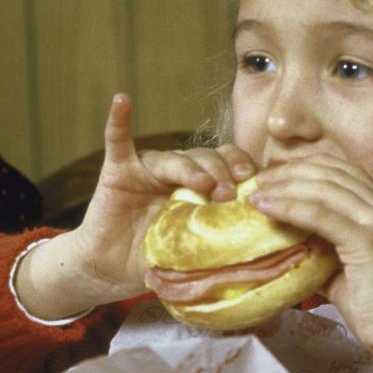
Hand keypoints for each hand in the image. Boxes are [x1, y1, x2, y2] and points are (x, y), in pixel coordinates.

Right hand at [15, 94, 256, 318]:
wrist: (110, 270)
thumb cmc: (157, 260)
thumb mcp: (195, 252)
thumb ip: (220, 245)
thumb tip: (261, 263)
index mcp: (202, 186)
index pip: (229, 165)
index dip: (243, 169)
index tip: (255, 185)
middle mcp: (178, 171)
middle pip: (206, 158)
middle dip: (221, 173)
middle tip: (228, 194)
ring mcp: (147, 169)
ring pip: (174, 157)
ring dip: (190, 168)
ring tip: (203, 183)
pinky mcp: (118, 172)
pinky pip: (118, 142)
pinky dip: (119, 121)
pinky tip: (122, 101)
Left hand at [249, 155, 372, 365]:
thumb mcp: (346, 272)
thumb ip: (323, 252)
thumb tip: (291, 244)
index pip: (346, 173)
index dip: (309, 167)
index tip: (278, 174)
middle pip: (334, 173)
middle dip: (293, 171)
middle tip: (261, 179)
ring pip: (325, 189)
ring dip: (285, 186)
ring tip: (258, 192)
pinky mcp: (369, 240)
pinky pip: (321, 215)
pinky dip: (289, 207)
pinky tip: (267, 207)